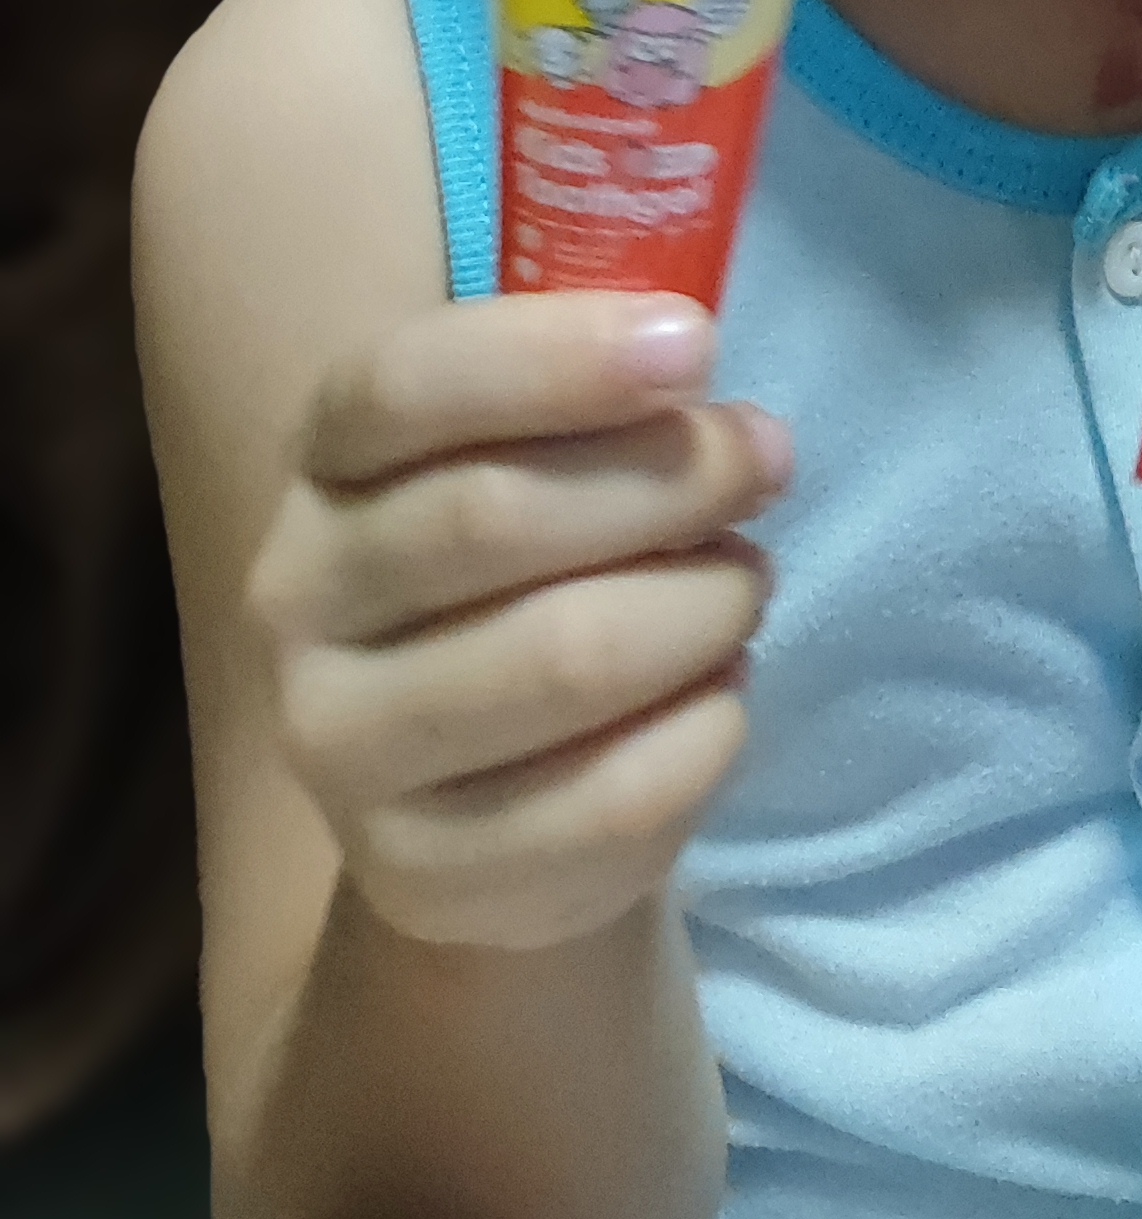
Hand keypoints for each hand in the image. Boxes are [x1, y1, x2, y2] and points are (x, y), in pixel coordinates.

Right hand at [248, 293, 788, 952]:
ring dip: (703, 603)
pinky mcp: (421, 876)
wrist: (482, 796)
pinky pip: (617, 794)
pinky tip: (719, 694)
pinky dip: (708, 727)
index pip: (405, 385)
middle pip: (497, 517)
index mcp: (324, 462)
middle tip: (765, 460)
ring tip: (743, 584)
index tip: (695, 342)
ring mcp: (343, 751)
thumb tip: (694, 355)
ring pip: (568, 655)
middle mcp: (298, 601)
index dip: (556, 356)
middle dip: (670, 476)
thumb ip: (593, 389)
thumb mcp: (534, 452)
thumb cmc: (531, 567)